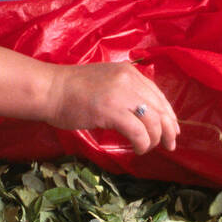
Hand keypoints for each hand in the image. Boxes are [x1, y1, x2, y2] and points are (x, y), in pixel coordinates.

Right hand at [41, 61, 178, 154]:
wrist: (50, 90)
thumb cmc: (71, 89)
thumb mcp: (105, 82)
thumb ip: (124, 91)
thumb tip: (142, 113)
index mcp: (129, 72)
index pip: (157, 94)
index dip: (168, 114)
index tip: (172, 129)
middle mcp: (129, 80)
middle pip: (159, 108)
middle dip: (168, 129)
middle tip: (169, 145)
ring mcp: (121, 94)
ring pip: (152, 121)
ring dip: (154, 139)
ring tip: (147, 148)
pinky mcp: (112, 110)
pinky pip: (138, 131)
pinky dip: (142, 143)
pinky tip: (138, 149)